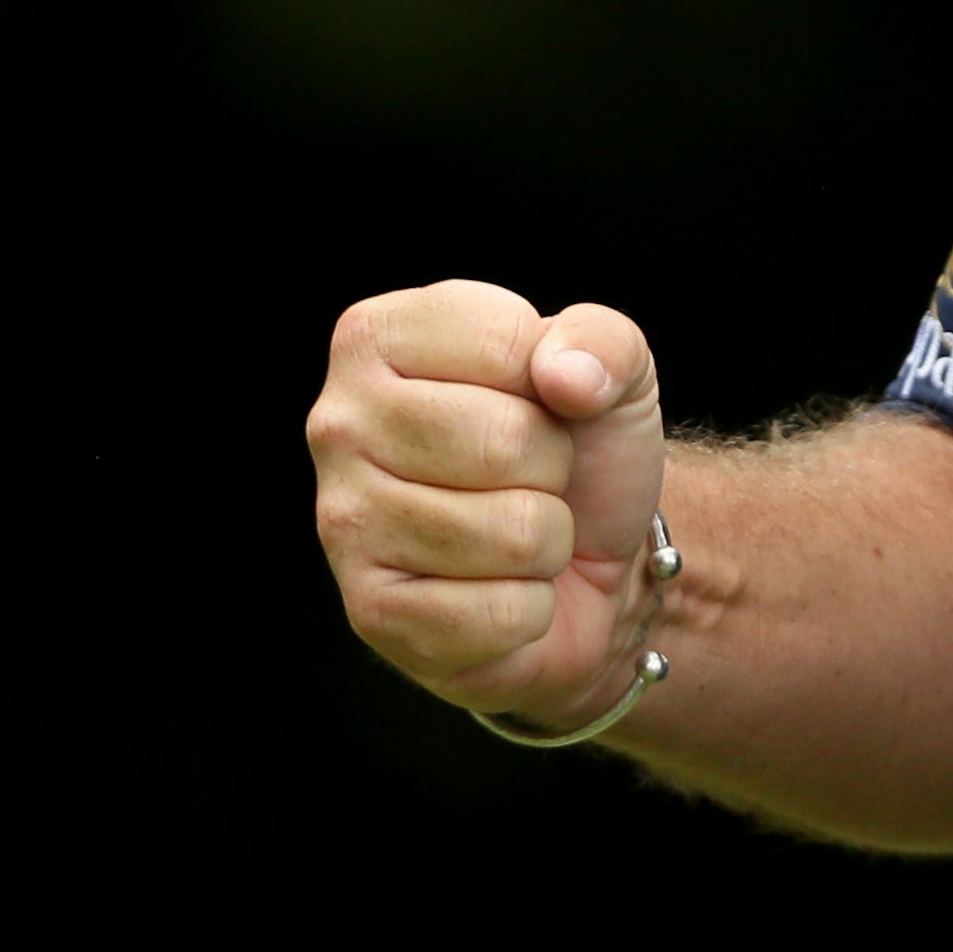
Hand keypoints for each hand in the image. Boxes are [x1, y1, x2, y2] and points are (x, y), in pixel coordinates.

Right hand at [307, 279, 673, 729]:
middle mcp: (339, 423)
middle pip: (505, 441)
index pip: (504, 343)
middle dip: (554, 466)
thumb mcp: (614, 369)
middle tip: (532, 475)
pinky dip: (530, 606)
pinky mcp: (371, 613)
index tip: (539, 401)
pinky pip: (504, 611)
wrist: (584, 561)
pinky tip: (498, 588)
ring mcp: (344, 522)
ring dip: (546, 538)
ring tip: (516, 527)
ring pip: (513, 532)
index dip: (561, 382)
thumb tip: (565, 375)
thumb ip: (604, 340)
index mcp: (378, 337)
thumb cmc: (579, 447)